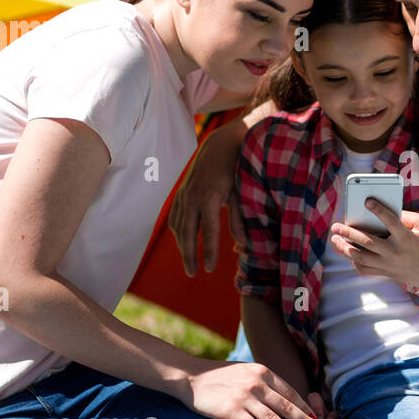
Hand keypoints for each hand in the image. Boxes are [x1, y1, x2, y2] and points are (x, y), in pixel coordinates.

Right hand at [169, 119, 248, 275]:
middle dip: (189, 255)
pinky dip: (178, 232)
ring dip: (182, 246)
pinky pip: (175, 217)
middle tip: (193, 273)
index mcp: (210, 198)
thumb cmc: (236, 169)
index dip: (209, 252)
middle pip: (187, 233)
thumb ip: (240, 219)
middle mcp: (192, 197)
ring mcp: (184, 195)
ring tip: (189, 263)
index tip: (210, 269)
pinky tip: (183, 243)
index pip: (209, 232)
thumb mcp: (242, 192)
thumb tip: (243, 244)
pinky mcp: (181, 193)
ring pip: (178, 227)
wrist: (221, 144)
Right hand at [181, 361, 323, 418]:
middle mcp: (257, 384)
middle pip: (287, 407)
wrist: (189, 377)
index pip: (289, 393)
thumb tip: (280, 398)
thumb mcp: (244, 372)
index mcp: (263, 372)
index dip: (304, 407)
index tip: (315, 418)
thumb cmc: (217, 376)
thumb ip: (262, 381)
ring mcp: (245, 398)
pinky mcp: (232, 411)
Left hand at [329, 199, 418, 291]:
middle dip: (349, 233)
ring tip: (334, 239)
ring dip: (344, 248)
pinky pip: (363, 268)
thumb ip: (405, 215)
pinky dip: (352, 260)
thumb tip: (381, 210)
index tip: (366, 201)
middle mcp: (395, 252)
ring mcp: (388, 265)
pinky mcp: (384, 273)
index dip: (379, 210)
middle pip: (368, 242)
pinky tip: (346, 251)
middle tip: (336, 226)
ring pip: (361, 258)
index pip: (391, 222)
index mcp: (406, 238)